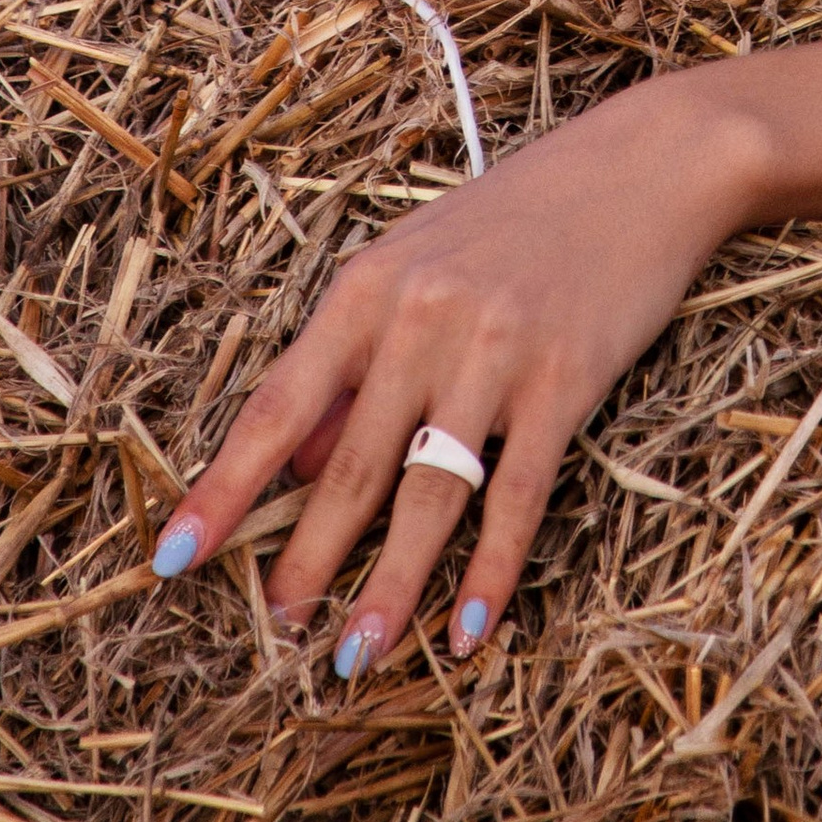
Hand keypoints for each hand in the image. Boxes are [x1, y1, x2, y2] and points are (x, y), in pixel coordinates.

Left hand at [148, 73, 756, 672]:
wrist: (648, 165)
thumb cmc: (520, 218)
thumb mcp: (415, 266)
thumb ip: (354, 362)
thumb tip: (293, 465)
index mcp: (367, 288)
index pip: (275, 406)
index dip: (223, 489)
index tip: (174, 556)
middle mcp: (421, 319)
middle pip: (348, 465)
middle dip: (305, 559)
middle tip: (276, 628)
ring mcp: (495, 350)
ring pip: (427, 494)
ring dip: (389, 586)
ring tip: (356, 656)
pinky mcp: (566, 379)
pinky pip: (516, 495)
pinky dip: (490, 571)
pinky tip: (468, 629)